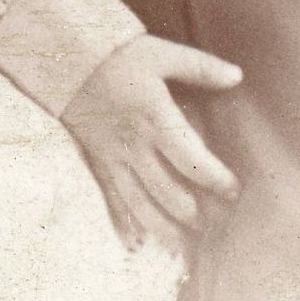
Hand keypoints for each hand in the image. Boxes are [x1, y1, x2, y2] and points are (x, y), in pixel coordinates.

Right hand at [61, 32, 241, 250]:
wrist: (62, 57)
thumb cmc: (116, 54)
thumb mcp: (161, 54)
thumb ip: (200, 68)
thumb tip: (236, 76)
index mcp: (155, 118)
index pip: (191, 159)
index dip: (215, 179)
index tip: (232, 190)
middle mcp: (135, 144)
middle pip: (167, 191)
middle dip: (193, 213)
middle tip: (213, 224)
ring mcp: (112, 156)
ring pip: (139, 203)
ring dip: (162, 228)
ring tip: (182, 246)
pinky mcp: (95, 160)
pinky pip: (108, 198)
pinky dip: (121, 224)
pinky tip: (134, 244)